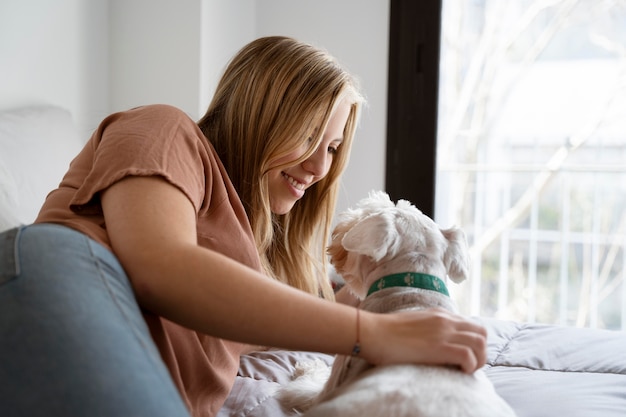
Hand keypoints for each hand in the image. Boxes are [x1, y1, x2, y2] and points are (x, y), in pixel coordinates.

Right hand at [360, 308, 487, 373]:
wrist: (373, 332)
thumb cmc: (385, 332)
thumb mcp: (412, 323)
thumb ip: (426, 328)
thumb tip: (431, 342)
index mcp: (439, 314)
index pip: (470, 325)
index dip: (472, 342)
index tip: (464, 356)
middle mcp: (445, 320)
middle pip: (482, 332)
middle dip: (481, 351)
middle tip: (469, 365)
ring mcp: (444, 332)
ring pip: (480, 343)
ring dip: (479, 360)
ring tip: (466, 370)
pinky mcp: (440, 347)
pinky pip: (469, 356)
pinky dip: (469, 366)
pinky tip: (458, 371)